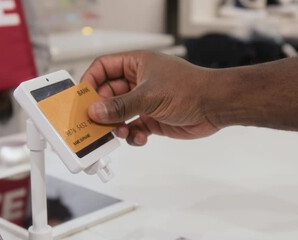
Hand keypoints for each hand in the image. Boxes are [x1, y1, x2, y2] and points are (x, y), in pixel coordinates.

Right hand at [81, 51, 219, 145]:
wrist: (216, 106)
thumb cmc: (189, 89)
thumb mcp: (149, 96)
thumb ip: (120, 105)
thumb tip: (95, 111)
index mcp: (136, 65)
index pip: (103, 68)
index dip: (90, 81)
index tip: (81, 98)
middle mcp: (138, 82)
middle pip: (108, 94)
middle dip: (102, 109)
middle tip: (94, 123)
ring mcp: (144, 101)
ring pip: (119, 114)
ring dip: (116, 125)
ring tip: (119, 132)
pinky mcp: (151, 119)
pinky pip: (133, 128)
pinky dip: (133, 135)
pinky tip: (139, 137)